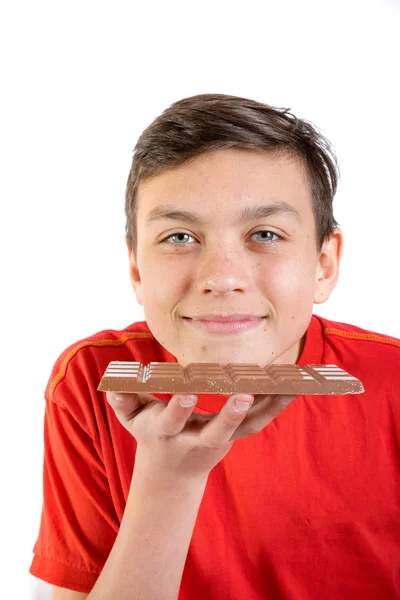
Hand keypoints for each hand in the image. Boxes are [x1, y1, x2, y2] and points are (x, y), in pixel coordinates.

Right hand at [106, 391, 296, 480]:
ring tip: (288, 387)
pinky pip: (258, 423)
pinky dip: (275, 406)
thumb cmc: (150, 434)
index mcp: (167, 432)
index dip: (179, 408)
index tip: (187, 392)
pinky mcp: (235, 438)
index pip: (172, 421)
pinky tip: (292, 388)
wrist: (171, 471)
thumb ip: (123, 402)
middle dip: (228, 416)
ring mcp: (219, 441)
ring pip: (246, 428)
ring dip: (266, 409)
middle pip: (216, 432)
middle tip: (244, 397)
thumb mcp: (132, 420)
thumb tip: (113, 387)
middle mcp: (195, 440)